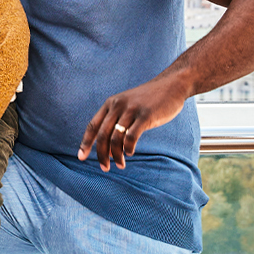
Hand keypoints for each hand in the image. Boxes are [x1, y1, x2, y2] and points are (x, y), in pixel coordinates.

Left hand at [77, 72, 192, 170]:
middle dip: (101, 154)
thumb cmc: (149, 100)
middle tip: (105, 168)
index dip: (86, 143)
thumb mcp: (128, 106)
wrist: (171, 85)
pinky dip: (128, 148)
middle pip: (103, 134)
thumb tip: (109, 150)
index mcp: (110, 104)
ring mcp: (131, 110)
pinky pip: (131, 136)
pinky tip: (130, 153)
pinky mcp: (145, 115)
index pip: (93, 126)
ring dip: (116, 155)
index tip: (81, 157)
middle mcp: (118, 106)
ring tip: (120, 165)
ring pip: (116, 138)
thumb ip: (117, 122)